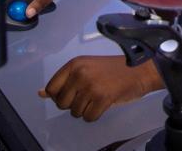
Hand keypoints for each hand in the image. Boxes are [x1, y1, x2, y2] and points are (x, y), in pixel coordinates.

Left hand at [39, 55, 158, 120]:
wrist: (141, 70)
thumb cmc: (114, 70)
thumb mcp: (87, 69)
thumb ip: (64, 81)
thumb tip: (40, 93)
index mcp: (74, 64)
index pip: (52, 89)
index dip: (61, 95)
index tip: (75, 92)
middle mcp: (80, 73)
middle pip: (61, 103)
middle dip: (74, 104)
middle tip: (90, 94)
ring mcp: (91, 85)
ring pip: (75, 112)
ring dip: (86, 109)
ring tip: (99, 96)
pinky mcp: (102, 97)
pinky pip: (88, 118)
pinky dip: (96, 115)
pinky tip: (105, 103)